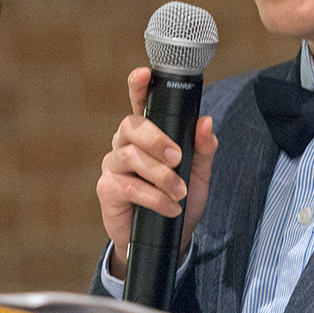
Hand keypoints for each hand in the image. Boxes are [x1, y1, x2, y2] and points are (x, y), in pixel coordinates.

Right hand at [96, 67, 217, 278]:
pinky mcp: (108, 188)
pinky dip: (154, 197)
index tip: (144, 73)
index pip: (139, 103)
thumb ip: (203, 148)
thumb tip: (206, 122)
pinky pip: (129, 185)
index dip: (138, 86)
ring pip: (131, 156)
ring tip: (179, 192)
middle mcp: (126, 144)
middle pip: (132, 125)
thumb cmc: (181, 200)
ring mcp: (114, 165)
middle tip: (178, 159)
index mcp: (148, 134)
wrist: (168, 239)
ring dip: (160, 175)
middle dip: (157, 140)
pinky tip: (169, 207)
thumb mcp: (200, 174)